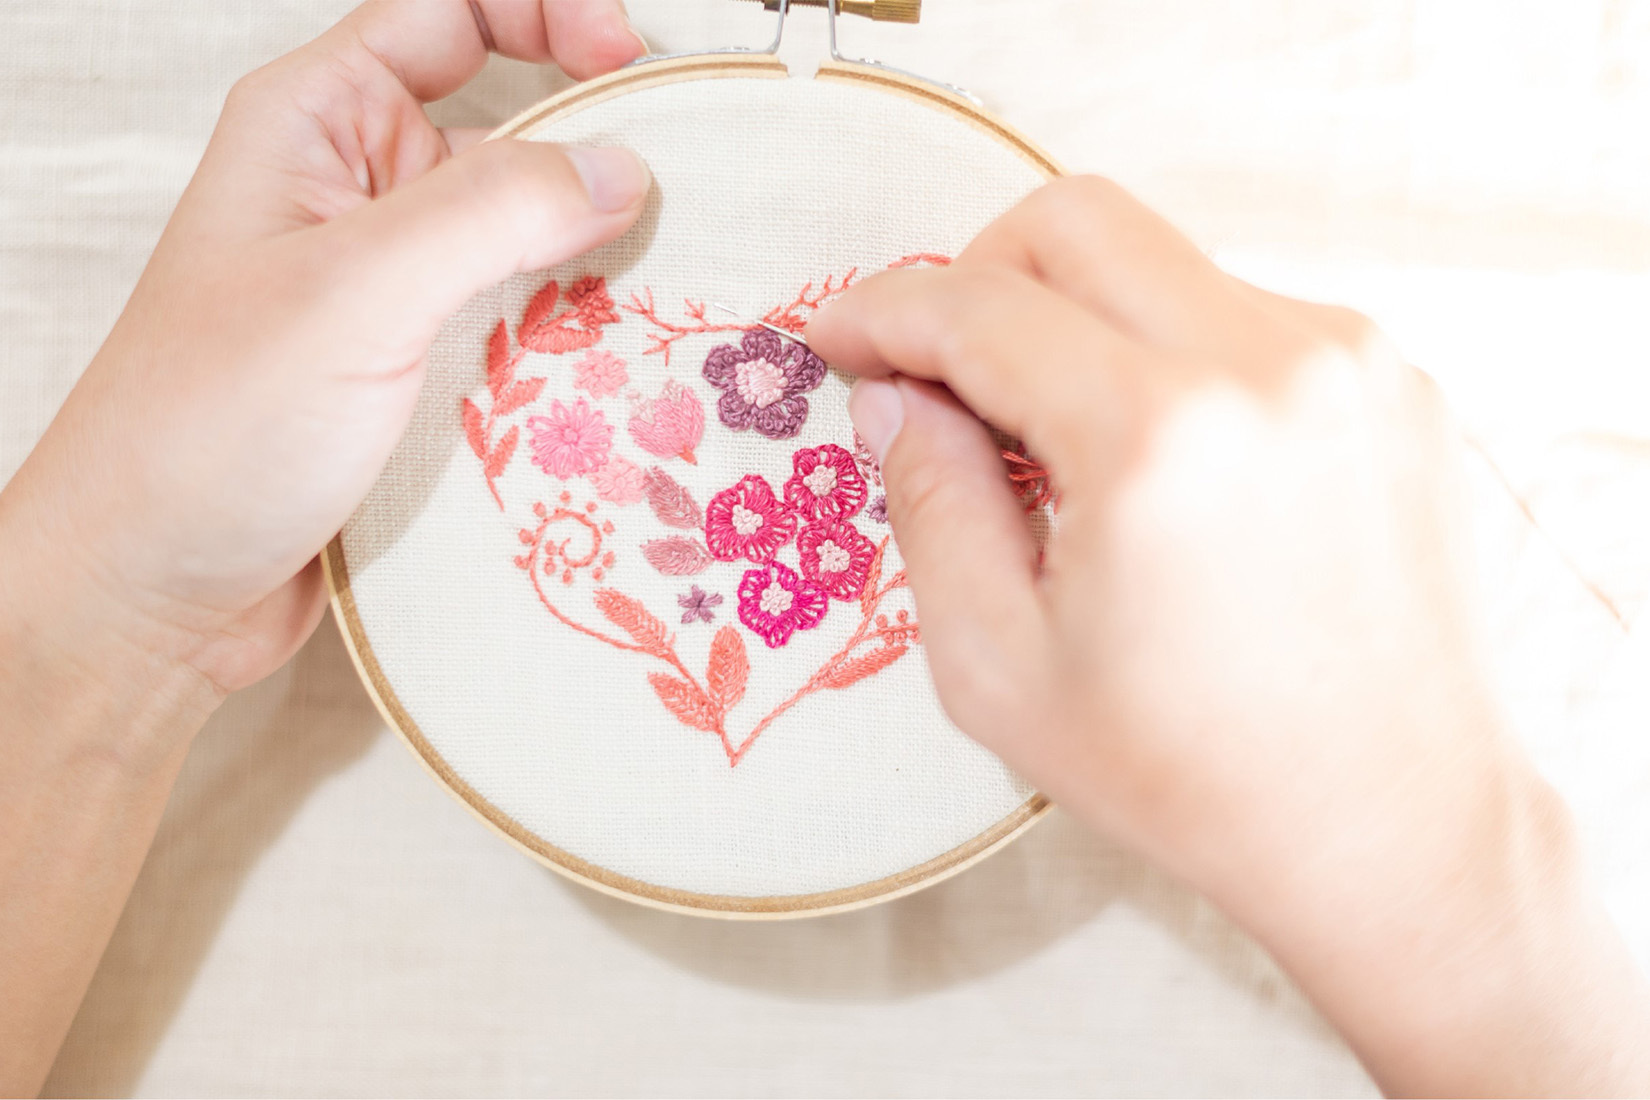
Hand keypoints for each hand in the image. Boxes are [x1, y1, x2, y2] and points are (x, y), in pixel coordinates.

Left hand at [0, 5, 648, 1092]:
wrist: (154, 593)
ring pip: (526, 238)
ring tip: (681, 285)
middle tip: (689, 191)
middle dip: (598, 149)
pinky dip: (579, 336)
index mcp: (319, 125)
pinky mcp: (421, 376)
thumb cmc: (212, 427)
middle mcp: (360, 195)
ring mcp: (393, 290)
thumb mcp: (355, 293)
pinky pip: (521, 327)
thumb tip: (624, 168)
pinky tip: (635, 365)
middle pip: (508, 127)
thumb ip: (491, 213)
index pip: (454, 15)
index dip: (552, 15)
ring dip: (598, 256)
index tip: (638, 63)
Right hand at [808, 176, 1649, 1094]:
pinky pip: (1242, 313)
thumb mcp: (1000, 668)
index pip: (981, 307)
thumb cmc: (1188, 774)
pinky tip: (1161, 460)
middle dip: (977, 272)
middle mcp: (1265, 364)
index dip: (886, 311)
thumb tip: (895, 400)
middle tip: (940, 368)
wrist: (1391, 824)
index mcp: (1154, 436)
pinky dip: (1169, 352)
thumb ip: (931, 506)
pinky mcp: (1393, 386)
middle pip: (1075, 220)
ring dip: (1079, 317)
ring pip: (1163, 260)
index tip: (839, 338)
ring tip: (1056, 438)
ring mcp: (1347, 364)